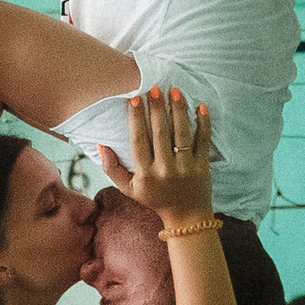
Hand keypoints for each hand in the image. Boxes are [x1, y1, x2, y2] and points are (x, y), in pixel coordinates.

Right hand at [119, 84, 218, 228]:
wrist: (186, 216)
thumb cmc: (155, 198)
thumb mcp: (128, 189)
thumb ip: (112, 168)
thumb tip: (101, 145)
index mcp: (146, 174)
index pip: (139, 141)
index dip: (136, 119)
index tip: (134, 99)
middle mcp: (165, 170)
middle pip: (160, 133)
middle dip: (157, 109)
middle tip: (154, 88)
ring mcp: (186, 167)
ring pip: (181, 133)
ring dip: (178, 110)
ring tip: (174, 91)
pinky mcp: (203, 165)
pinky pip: (203, 141)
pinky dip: (204, 123)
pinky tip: (201, 106)